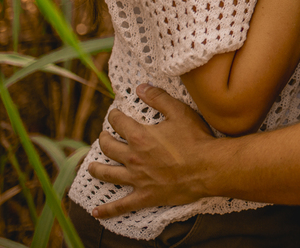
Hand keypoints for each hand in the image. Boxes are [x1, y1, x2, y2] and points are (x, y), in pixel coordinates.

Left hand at [88, 85, 215, 217]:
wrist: (208, 168)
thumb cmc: (196, 139)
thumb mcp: (180, 112)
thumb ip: (159, 98)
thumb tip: (140, 87)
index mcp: (140, 136)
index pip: (118, 123)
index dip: (114, 116)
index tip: (115, 114)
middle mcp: (133, 157)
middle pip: (108, 147)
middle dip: (103, 139)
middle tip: (104, 136)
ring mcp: (137, 178)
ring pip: (108, 174)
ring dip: (97, 169)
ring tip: (91, 167)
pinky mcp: (144, 196)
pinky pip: (121, 205)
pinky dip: (108, 210)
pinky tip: (97, 212)